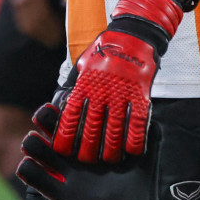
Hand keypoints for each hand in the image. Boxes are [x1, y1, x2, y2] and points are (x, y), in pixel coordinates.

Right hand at [18, 104, 179, 199]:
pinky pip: (36, 178)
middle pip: (53, 128)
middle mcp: (80, 155)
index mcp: (97, 143)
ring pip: (39, 149)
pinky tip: (29, 164)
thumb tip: (146, 109)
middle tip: (46, 116)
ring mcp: (68, 173)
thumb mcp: (148, 158)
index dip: (69, 105)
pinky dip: (28, 169)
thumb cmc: (142, 189)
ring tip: (34, 142)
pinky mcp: (62, 193)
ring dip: (33, 142)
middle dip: (46, 118)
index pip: (78, 117)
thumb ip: (149, 134)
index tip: (68, 99)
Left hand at [54, 0, 184, 162]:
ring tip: (108, 162)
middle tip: (85, 162)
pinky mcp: (141, 96)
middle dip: (87, 150)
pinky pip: (138, 123)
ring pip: (114, 131)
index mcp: (83, 86)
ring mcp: (122, 95)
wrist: (131, 36)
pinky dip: (135, 140)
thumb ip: (73, 88)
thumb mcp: (81, 67)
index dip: (65, 137)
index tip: (63, 151)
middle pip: (91, 129)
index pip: (70, 118)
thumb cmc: (102, 54)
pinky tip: (132, 152)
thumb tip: (58, 110)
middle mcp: (101, 92)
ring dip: (111, 150)